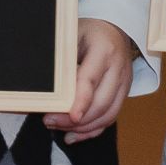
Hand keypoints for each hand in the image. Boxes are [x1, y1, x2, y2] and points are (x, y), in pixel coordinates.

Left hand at [60, 20, 136, 140]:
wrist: (113, 28)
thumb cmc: (87, 32)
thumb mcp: (70, 37)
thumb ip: (60, 60)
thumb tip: (41, 86)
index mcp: (104, 50)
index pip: (91, 80)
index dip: (81, 101)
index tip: (70, 116)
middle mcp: (118, 68)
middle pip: (102, 102)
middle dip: (76, 119)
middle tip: (50, 121)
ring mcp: (124, 82)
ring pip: (108, 113)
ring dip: (84, 127)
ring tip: (60, 129)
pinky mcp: (124, 92)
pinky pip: (111, 116)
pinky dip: (93, 130)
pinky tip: (75, 135)